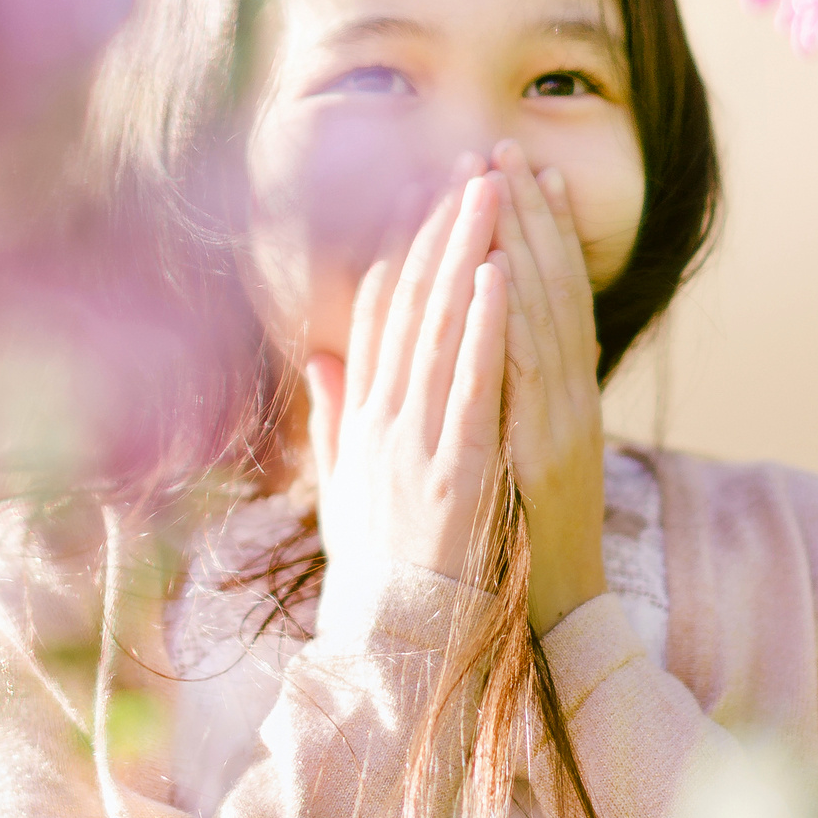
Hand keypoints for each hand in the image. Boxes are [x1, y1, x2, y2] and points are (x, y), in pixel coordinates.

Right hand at [303, 166, 508, 625]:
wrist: (399, 653)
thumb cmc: (380, 580)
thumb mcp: (345, 492)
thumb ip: (334, 420)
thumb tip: (320, 356)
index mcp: (363, 424)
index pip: (380, 316)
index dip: (400, 249)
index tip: (419, 192)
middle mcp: (383, 423)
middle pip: (411, 306)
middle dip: (437, 230)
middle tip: (463, 163)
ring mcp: (416, 444)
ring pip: (441, 328)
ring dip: (463, 254)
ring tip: (486, 189)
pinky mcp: (455, 470)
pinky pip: (473, 384)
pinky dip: (484, 326)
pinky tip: (497, 273)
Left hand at [489, 143, 607, 635]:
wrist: (546, 626)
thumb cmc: (515, 551)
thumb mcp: (503, 463)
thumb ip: (489, 404)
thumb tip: (466, 354)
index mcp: (553, 401)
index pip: (546, 299)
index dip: (534, 233)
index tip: (514, 174)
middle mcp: (567, 401)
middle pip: (552, 289)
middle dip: (529, 215)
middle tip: (506, 149)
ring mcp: (563, 424)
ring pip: (548, 314)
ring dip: (529, 242)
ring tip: (507, 181)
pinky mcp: (548, 455)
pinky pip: (533, 374)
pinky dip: (520, 319)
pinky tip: (505, 270)